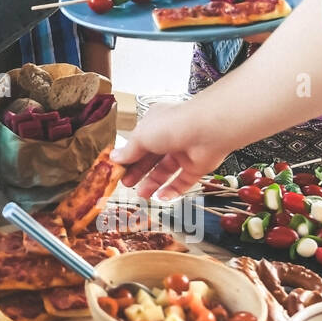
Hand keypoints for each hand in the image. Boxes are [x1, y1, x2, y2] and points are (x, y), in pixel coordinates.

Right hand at [110, 101, 231, 199]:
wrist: (207, 131)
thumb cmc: (173, 125)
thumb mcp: (141, 137)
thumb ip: (128, 151)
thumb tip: (115, 157)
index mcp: (155, 124)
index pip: (138, 143)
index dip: (128, 157)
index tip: (117, 169)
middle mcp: (170, 137)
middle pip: (150, 159)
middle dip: (138, 172)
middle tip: (126, 183)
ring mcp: (184, 152)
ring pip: (165, 172)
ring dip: (152, 183)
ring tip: (142, 194)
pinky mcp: (197, 166)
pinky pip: (182, 181)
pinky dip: (172, 190)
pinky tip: (161, 196)